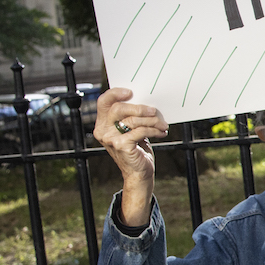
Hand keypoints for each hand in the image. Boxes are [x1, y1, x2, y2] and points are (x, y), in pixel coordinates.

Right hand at [95, 87, 167, 225]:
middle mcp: (102, 130)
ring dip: (152, 120)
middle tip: (154, 111)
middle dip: (140, 108)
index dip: (115, 93)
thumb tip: (145, 101)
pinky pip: (140, 131)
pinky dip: (154, 130)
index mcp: (102, 123)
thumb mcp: (131, 131)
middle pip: (118, 108)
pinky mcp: (121, 146)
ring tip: (162, 124)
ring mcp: (110, 139)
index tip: (131, 91)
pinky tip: (162, 132)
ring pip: (132, 120)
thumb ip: (131, 117)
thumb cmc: (137, 150)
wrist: (139, 173)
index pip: (104, 102)